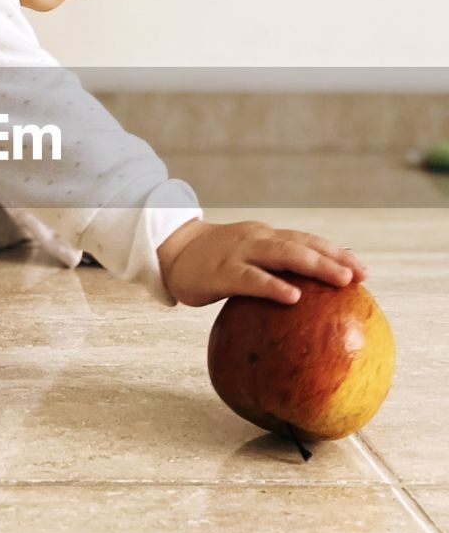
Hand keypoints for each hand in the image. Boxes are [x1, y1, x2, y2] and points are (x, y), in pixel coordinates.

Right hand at [156, 218, 369, 306]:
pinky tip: (293, 296)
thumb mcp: (245, 258)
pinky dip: (274, 285)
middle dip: (334, 258)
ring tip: (341, 279)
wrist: (170, 251)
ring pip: (283, 254)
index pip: (306, 240)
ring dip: (315, 265)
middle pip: (302, 244)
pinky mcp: (222, 271)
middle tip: (360, 275)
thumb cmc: (211, 261)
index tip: (363, 270)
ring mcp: (239, 252)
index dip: (335, 252)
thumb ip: (270, 268)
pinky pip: (251, 278)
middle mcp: (256, 238)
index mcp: (265, 236)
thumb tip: (303, 296)